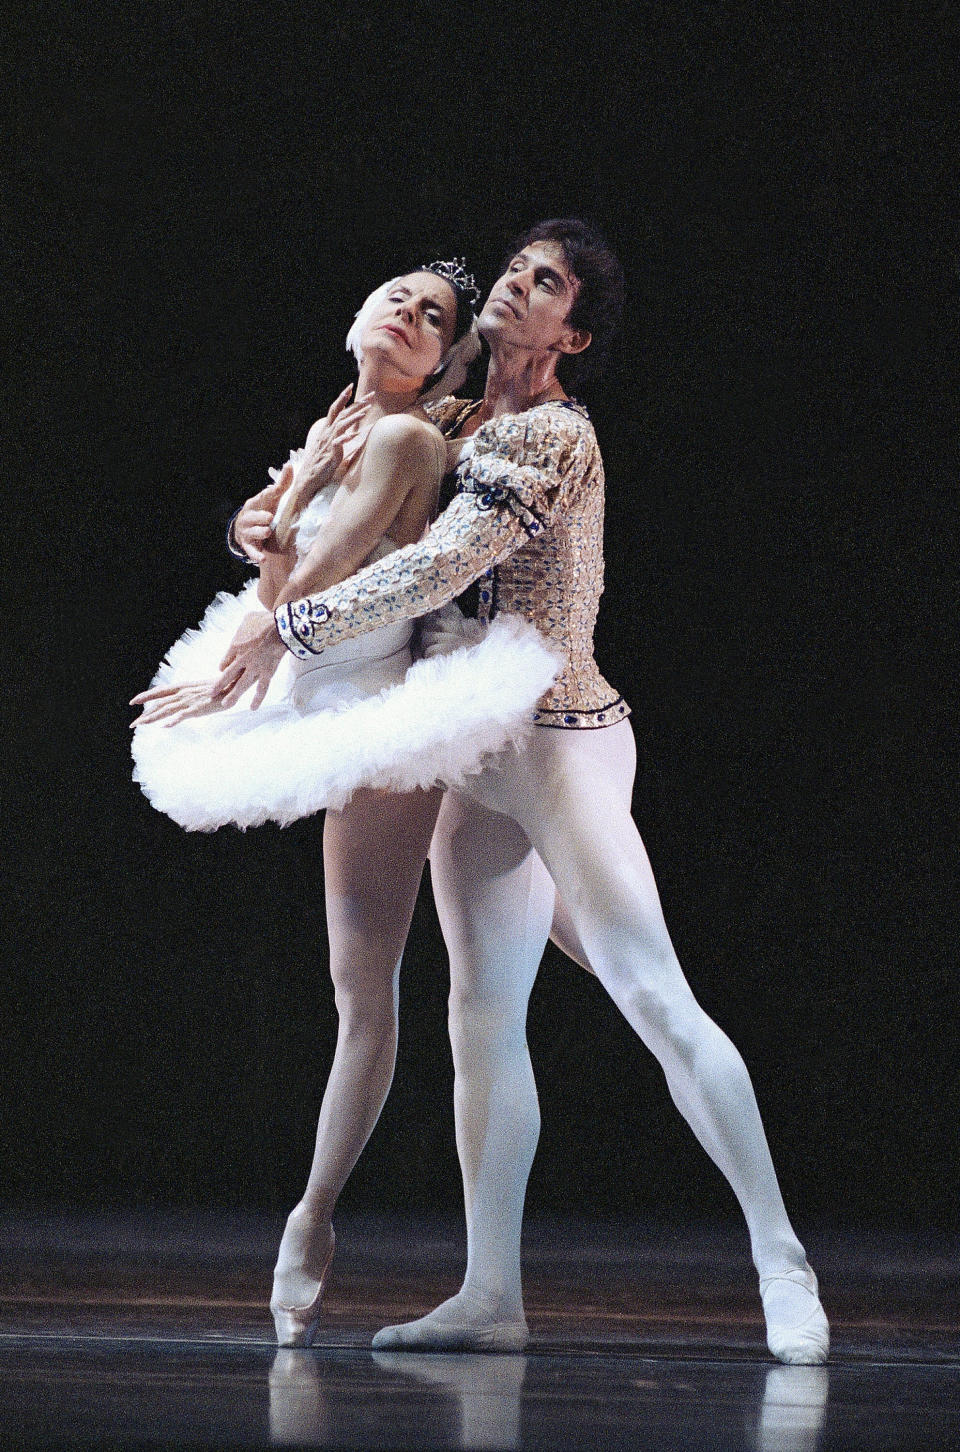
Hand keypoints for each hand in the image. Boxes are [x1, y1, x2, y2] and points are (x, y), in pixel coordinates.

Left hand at [130, 680, 227, 727]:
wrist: (233, 684)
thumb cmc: (217, 688)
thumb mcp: (197, 688)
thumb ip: (185, 694)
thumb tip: (175, 700)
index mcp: (183, 686)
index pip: (159, 691)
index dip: (145, 696)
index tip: (133, 702)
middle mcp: (183, 693)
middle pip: (159, 703)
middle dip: (145, 714)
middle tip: (134, 724)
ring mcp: (190, 701)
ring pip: (166, 710)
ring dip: (152, 718)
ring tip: (140, 724)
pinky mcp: (199, 708)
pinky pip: (183, 715)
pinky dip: (173, 721)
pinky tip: (164, 726)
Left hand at [212, 610, 287, 709]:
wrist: (280, 627)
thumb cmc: (265, 620)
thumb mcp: (247, 619)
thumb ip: (242, 628)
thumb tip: (244, 628)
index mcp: (236, 646)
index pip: (225, 661)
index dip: (223, 667)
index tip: (222, 671)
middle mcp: (242, 659)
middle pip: (227, 676)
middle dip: (219, 685)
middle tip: (212, 694)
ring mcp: (254, 668)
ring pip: (241, 685)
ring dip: (233, 695)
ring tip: (226, 704)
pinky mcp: (267, 673)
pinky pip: (262, 688)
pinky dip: (257, 699)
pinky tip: (252, 707)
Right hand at [233, 461, 293, 563]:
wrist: (245, 529)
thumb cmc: (263, 510)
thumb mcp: (271, 498)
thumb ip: (281, 484)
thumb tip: (289, 465)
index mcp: (255, 503)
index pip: (261, 497)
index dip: (267, 494)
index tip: (273, 490)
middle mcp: (249, 516)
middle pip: (253, 515)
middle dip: (260, 516)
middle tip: (269, 517)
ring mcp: (247, 531)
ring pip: (252, 532)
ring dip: (259, 532)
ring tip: (267, 532)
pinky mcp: (248, 545)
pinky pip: (251, 551)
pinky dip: (256, 555)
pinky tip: (262, 559)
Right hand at [295, 384, 373, 501]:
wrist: (307, 479)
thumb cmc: (320, 465)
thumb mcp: (332, 448)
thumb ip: (341, 439)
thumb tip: (353, 434)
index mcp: (327, 430)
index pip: (335, 409)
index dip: (342, 398)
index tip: (351, 387)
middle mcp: (326, 433)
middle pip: (341, 413)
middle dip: (356, 403)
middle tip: (371, 395)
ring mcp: (327, 443)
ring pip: (340, 424)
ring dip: (354, 416)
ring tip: (366, 410)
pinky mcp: (329, 454)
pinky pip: (337, 443)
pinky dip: (346, 438)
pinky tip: (355, 434)